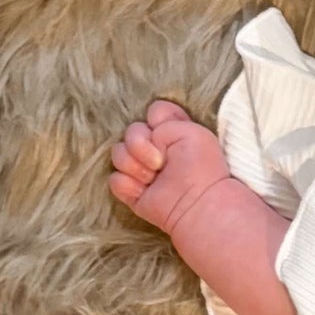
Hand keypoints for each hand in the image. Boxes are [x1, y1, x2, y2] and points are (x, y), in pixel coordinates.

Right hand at [108, 101, 230, 237]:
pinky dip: (130, 186)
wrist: (196, 203)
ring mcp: (141, 168)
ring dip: (136, 166)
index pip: (153, 111)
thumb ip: (164, 117)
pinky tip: (145, 192)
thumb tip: (146, 131)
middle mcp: (155, 147)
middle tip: (160, 163)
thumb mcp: (189, 130)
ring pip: (118, 153)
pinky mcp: (131, 190)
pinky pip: (115, 180)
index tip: (167, 133)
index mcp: (172, 131)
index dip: (156, 121)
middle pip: (130, 130)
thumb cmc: (199, 167)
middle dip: (141, 145)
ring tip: (154, 178)